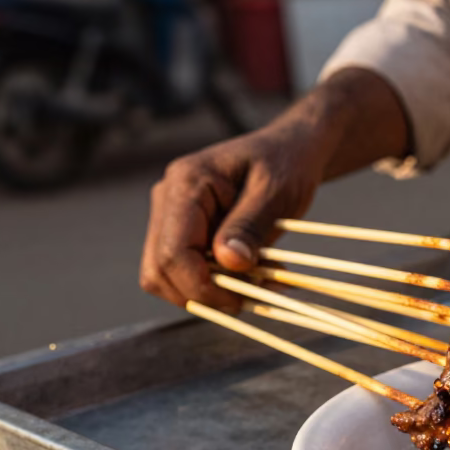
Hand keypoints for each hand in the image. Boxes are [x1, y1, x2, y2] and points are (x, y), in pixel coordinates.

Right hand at [139, 120, 329, 309]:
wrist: (289, 150)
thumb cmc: (286, 163)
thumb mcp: (276, 192)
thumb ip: (250, 225)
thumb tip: (228, 262)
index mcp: (185, 183)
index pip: (172, 252)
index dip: (200, 285)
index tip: (239, 299)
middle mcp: (167, 199)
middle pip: (159, 270)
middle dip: (203, 293)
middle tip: (253, 297)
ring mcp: (171, 216)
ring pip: (168, 277)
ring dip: (211, 292)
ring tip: (260, 283)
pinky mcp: (184, 231)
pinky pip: (188, 270)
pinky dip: (218, 284)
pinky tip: (255, 275)